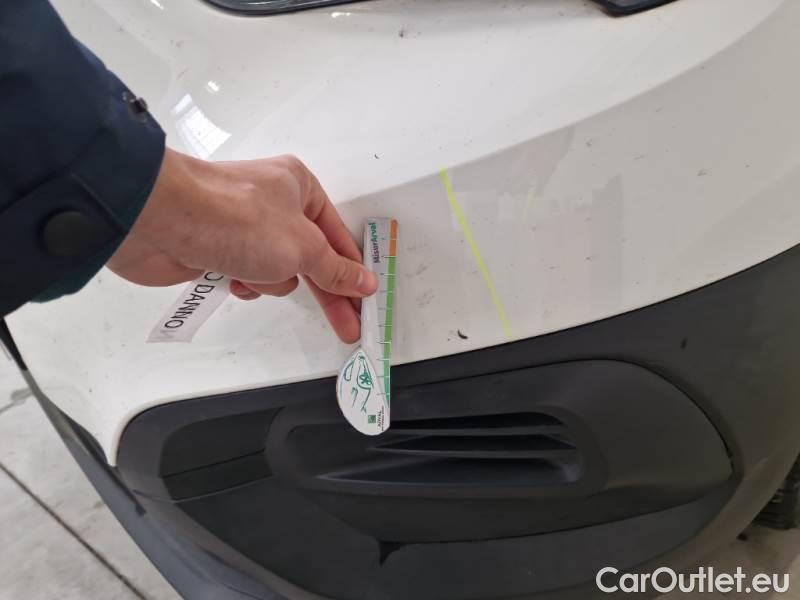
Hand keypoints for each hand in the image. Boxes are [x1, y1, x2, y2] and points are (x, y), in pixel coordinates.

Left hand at [107, 148, 376, 342]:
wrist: (160, 220)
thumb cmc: (235, 218)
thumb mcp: (301, 247)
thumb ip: (334, 269)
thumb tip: (363, 281)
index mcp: (299, 187)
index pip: (337, 236)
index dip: (352, 270)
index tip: (365, 300)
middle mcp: (272, 203)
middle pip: (310, 258)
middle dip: (324, 291)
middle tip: (347, 326)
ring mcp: (243, 227)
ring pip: (276, 271)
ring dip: (269, 280)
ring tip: (253, 272)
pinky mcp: (218, 249)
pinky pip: (247, 276)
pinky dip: (243, 282)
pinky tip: (231, 276)